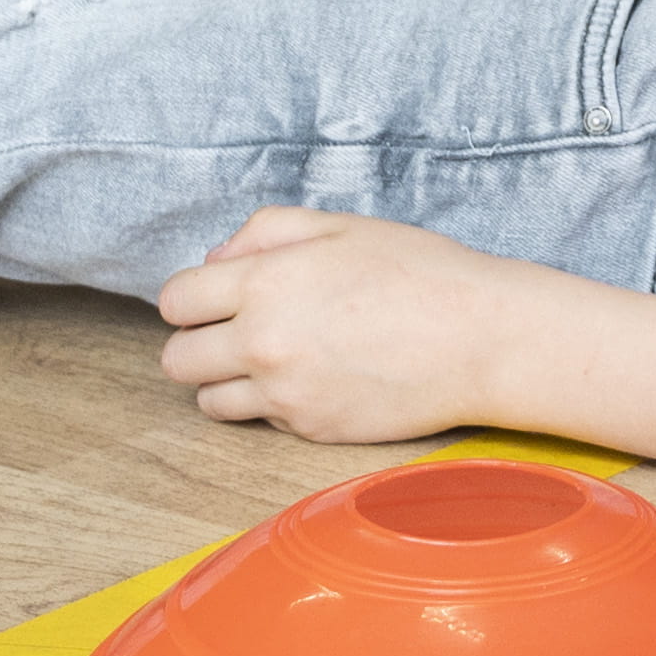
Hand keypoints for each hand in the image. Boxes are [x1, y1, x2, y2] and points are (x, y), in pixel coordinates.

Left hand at [151, 206, 543, 445]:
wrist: (481, 338)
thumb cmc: (418, 271)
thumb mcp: (338, 225)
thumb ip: (263, 232)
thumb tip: (216, 262)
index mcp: (264, 283)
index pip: (174, 301)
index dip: (192, 297)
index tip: (216, 297)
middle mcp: (262, 344)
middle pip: (177, 359)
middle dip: (198, 342)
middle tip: (236, 330)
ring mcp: (285, 395)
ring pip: (208, 402)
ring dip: (226, 381)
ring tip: (271, 360)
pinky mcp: (310, 431)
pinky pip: (261, 421)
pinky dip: (273, 404)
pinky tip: (315, 378)